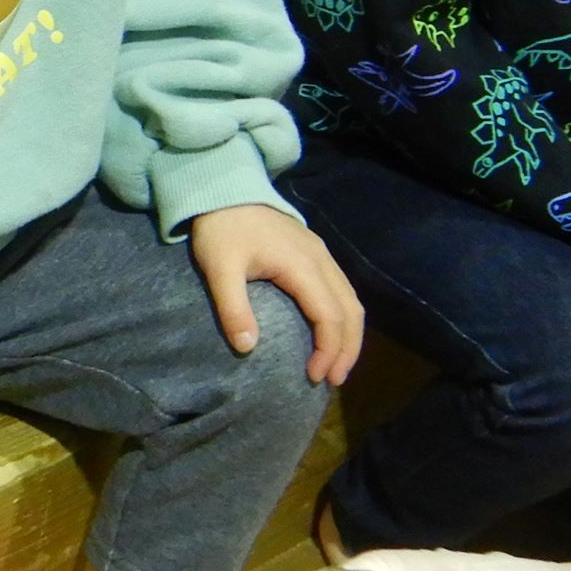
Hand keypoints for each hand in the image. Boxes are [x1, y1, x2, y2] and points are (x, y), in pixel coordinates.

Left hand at [189, 202, 364, 383]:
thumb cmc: (221, 229)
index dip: (328, 349)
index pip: (329, 315)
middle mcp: (321, 259)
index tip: (314, 376)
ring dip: (349, 334)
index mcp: (302, 265)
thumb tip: (247, 348)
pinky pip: (342, 289)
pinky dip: (343, 317)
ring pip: (351, 299)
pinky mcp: (316, 252)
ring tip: (336, 365)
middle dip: (347, 349)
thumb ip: (232, 308)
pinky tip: (331, 334)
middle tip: (333, 381)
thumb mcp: (219, 268)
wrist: (225, 189)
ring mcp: (322, 254)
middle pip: (350, 310)